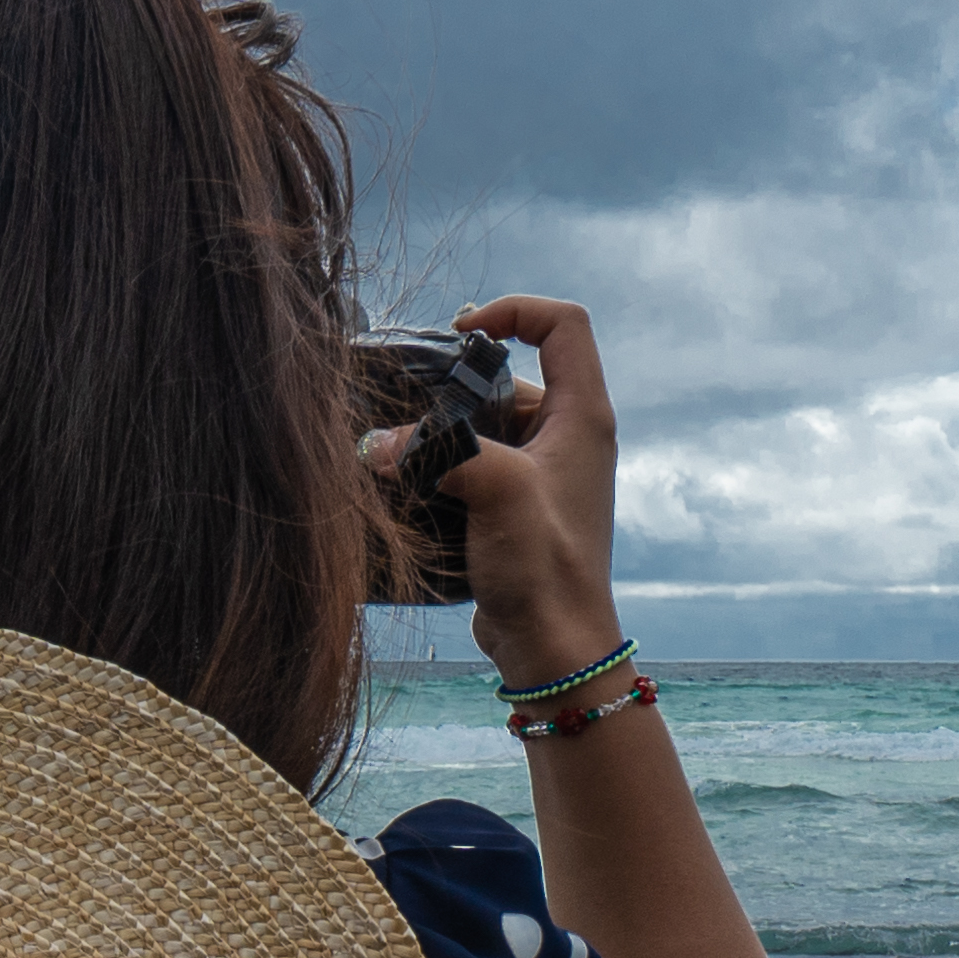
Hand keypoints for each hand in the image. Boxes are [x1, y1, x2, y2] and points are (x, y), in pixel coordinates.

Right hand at [359, 295, 620, 685]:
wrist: (554, 647)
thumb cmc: (544, 565)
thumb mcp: (497, 489)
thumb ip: (439, 450)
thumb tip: (376, 444)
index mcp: (583, 416)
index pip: (563, 326)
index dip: (515, 310)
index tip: (463, 331)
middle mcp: (568, 437)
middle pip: (509, 376)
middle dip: (455, 383)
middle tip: (406, 402)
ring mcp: (541, 474)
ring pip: (483, 424)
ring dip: (440, 430)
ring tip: (395, 446)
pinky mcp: (515, 508)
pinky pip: (474, 465)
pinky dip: (440, 465)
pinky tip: (404, 482)